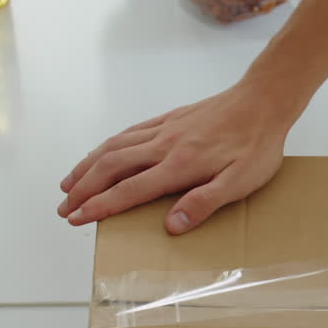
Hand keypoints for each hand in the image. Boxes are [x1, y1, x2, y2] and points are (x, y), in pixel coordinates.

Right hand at [57, 84, 290, 233]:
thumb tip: (170, 225)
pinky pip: (129, 132)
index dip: (99, 207)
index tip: (76, 219)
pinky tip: (101, 153)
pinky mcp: (169, 119)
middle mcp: (163, 146)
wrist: (263, 102)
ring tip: (69, 184)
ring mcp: (164, 130)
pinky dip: (107, 145)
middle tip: (63, 208)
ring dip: (87, 166)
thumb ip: (204, 203)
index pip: (128, 191)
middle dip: (83, 189)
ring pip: (113, 147)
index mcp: (178, 166)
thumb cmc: (257, 146)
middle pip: (110, 167)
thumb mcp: (240, 183)